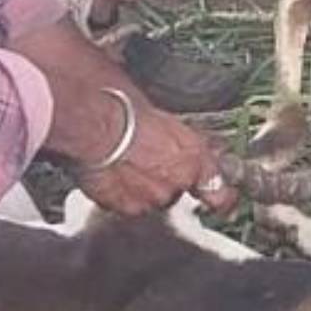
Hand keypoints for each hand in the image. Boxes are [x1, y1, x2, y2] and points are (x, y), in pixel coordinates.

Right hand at [76, 93, 219, 215]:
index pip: (221, 192)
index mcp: (193, 155)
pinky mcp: (124, 206)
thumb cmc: (119, 104)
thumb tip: (179, 131)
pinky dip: (119, 191)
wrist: (88, 121)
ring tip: (121, 160)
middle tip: (145, 155)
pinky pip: (126, 203)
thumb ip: (178, 133)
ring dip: (141, 184)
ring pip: (151, 197)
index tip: (222, 198)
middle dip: (165, 175)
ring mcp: (151, 197)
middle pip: (178, 188)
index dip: (221, 196)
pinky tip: (108, 170)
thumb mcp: (160, 110)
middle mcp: (177, 181)